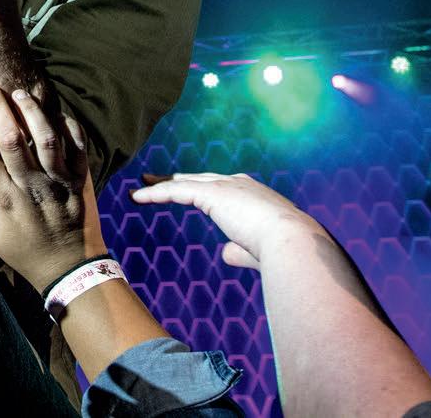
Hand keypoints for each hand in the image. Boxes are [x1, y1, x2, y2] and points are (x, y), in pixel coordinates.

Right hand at [0, 84, 99, 291]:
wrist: (70, 268)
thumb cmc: (25, 251)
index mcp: (6, 201)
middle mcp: (32, 188)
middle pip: (12, 141)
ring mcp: (59, 182)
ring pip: (46, 139)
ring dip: (32, 112)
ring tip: (20, 92)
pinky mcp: (81, 180)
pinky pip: (77, 146)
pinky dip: (67, 126)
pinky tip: (55, 111)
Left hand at [132, 172, 325, 269]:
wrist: (292, 240)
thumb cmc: (281, 251)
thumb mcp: (257, 249)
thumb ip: (239, 249)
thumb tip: (225, 252)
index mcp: (252, 194)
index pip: (219, 188)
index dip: (198, 188)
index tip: (183, 190)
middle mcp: (239, 184)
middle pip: (198, 178)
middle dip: (176, 180)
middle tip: (154, 180)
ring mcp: (226, 186)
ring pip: (185, 182)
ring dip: (160, 185)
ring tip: (140, 188)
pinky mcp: (213, 193)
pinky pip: (177, 190)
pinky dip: (156, 193)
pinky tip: (139, 197)